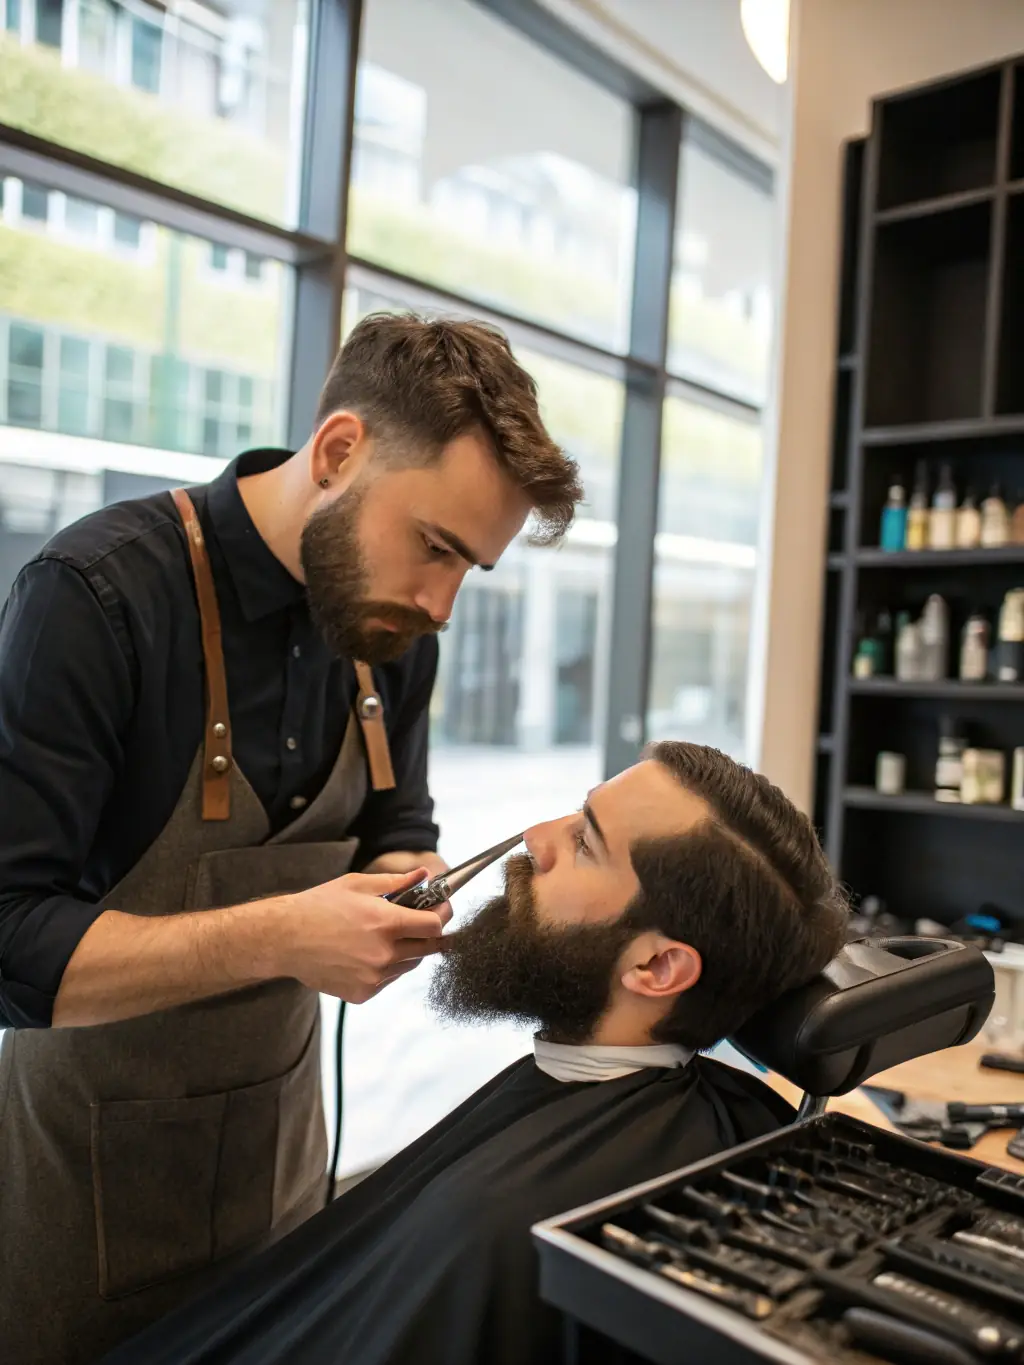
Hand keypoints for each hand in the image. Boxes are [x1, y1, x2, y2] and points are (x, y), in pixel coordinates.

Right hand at [266, 867, 444, 1002]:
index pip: (435, 926)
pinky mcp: (363, 993)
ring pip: (409, 965)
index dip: (441, 916)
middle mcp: (383, 954)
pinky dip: (386, 968)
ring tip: (385, 936)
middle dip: (429, 934)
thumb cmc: (318, 906)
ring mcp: (374, 977)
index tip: (440, 909)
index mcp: (385, 923)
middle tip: (419, 923)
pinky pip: (388, 980)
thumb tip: (423, 876)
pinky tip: (366, 953)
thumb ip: (396, 882)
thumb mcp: (357, 885)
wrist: (284, 939)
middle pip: (429, 948)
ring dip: (407, 951)